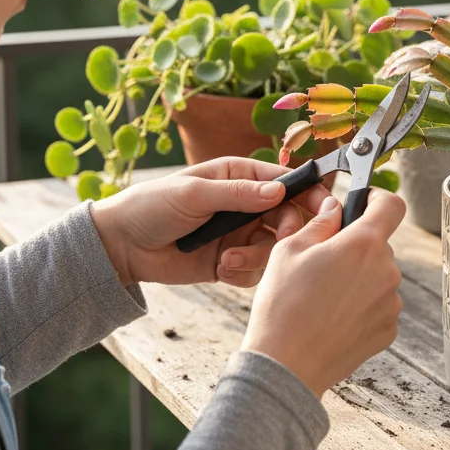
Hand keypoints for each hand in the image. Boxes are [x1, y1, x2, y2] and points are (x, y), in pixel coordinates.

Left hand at [88, 157, 334, 287]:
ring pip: (275, 249)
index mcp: (239, 176)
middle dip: (286, 235)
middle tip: (278, 244)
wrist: (122, 247)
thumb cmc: (151, 207)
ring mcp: (240, 234)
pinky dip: (244, 273)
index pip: (286, 182)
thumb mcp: (193, 194)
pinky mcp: (231, 261)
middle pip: (289, 219)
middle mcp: (245, 205)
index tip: (326, 210)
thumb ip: (238, 194)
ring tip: (228, 261)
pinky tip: (220, 270)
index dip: (309, 194)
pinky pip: (256, 271)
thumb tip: (279, 191)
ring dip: (257, 258)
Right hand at [241, 188, 404, 396]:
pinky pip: (378, 305)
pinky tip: (332, 317)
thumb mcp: (289, 250)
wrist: (286, 364)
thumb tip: (335, 210)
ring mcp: (390, 304)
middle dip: (355, 246)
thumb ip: (319, 224)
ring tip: (323, 296)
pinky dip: (361, 305)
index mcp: (364, 244)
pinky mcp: (388, 330)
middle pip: (379, 245)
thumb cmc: (283, 305)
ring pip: (378, 276)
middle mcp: (387, 271)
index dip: (377, 198)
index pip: (391, 205)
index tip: (363, 202)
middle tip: (322, 262)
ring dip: (358, 278)